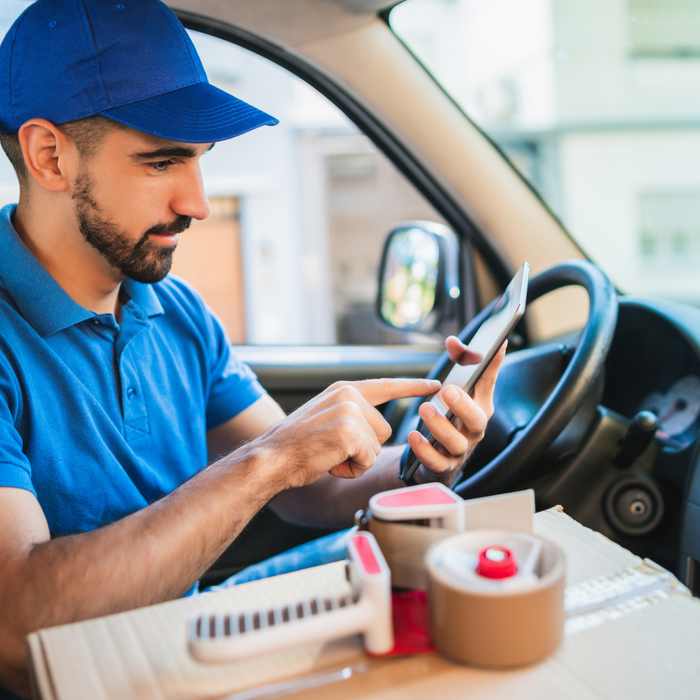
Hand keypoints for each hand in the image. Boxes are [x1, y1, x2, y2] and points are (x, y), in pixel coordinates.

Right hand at [257, 378, 440, 488]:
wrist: (271, 457)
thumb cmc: (297, 446)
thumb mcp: (327, 418)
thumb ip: (352, 415)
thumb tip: (380, 428)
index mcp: (343, 389)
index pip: (387, 385)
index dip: (414, 387)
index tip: (436, 385)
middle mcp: (348, 395)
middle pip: (384, 430)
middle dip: (364, 448)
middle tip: (333, 449)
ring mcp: (349, 411)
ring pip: (377, 446)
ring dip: (357, 460)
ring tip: (330, 455)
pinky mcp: (350, 431)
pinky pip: (367, 459)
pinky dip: (351, 469)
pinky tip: (330, 463)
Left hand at [408, 336, 506, 485]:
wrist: (438, 457)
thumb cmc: (449, 417)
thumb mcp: (453, 390)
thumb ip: (456, 363)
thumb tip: (453, 341)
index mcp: (479, 407)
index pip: (488, 383)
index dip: (494, 364)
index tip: (498, 343)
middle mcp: (474, 429)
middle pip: (477, 420)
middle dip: (464, 405)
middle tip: (448, 390)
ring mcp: (460, 449)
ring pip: (456, 442)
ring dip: (440, 425)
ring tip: (424, 408)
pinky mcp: (443, 465)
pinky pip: (436, 461)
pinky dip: (425, 450)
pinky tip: (414, 436)